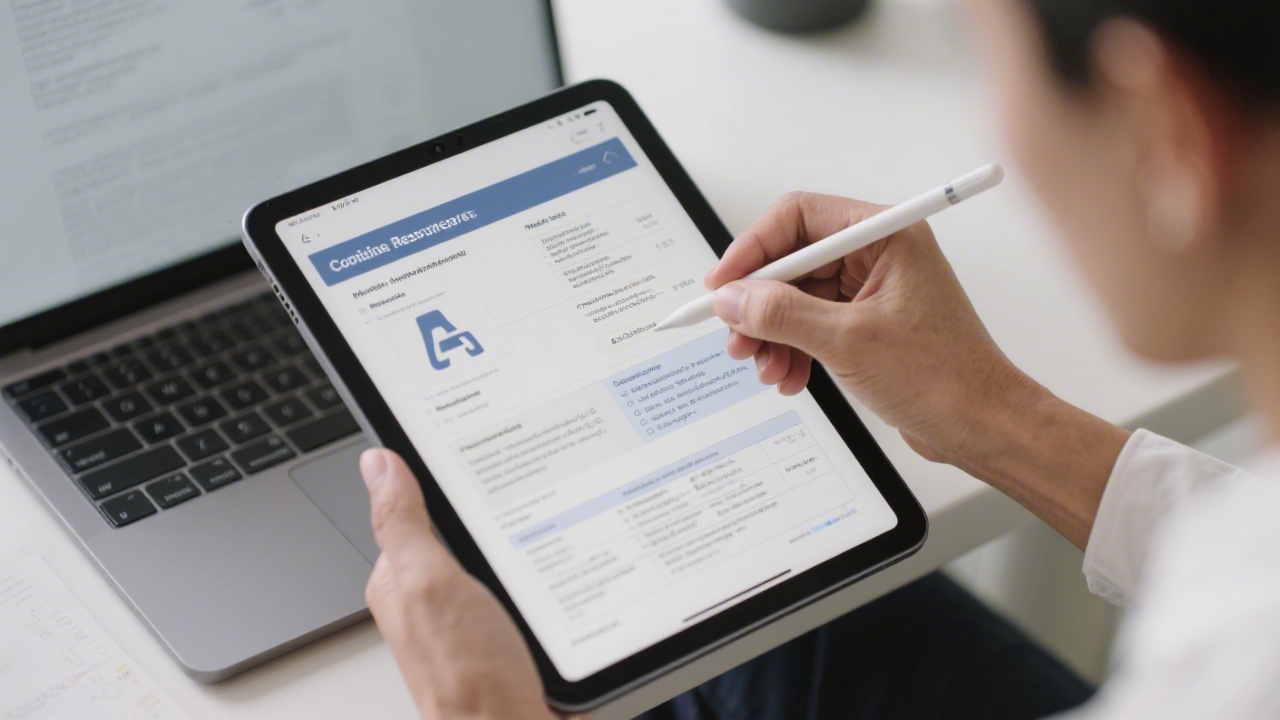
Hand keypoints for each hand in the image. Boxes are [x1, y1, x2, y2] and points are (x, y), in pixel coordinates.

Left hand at [361, 448, 563, 719]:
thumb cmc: (466, 681)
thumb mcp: (429, 584)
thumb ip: (403, 523)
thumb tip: (377, 462)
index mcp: (402, 577)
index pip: (421, 503)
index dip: (451, 479)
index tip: (483, 456)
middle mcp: (437, 594)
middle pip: (473, 527)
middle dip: (503, 516)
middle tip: (526, 516)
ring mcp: (477, 613)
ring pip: (510, 553)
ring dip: (536, 549)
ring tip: (550, 553)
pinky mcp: (515, 630)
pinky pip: (536, 585)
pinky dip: (554, 579)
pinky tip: (566, 579)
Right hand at [705, 191, 1040, 468]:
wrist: (981, 426)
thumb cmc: (944, 377)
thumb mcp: (847, 342)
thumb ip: (781, 313)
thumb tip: (733, 298)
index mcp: (885, 236)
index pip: (798, 218)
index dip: (752, 249)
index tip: (722, 285)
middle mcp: (878, 255)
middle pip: (792, 261)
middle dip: (759, 303)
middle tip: (737, 336)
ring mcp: (872, 290)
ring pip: (797, 298)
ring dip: (773, 334)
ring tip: (766, 367)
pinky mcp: (868, 324)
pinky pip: (812, 324)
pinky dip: (793, 349)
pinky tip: (790, 376)